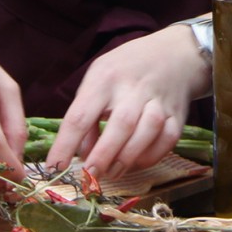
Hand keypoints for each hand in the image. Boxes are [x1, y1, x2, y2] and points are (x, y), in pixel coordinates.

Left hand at [48, 25, 208, 181]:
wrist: (175, 53)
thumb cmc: (125, 69)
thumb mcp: (97, 79)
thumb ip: (86, 114)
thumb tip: (81, 154)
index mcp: (105, 78)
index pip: (81, 115)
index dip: (65, 145)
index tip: (54, 168)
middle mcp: (134, 88)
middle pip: (120, 124)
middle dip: (103, 155)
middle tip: (90, 177)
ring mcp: (159, 100)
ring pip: (148, 131)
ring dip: (128, 157)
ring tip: (112, 173)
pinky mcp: (177, 114)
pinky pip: (167, 139)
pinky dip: (151, 156)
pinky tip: (136, 162)